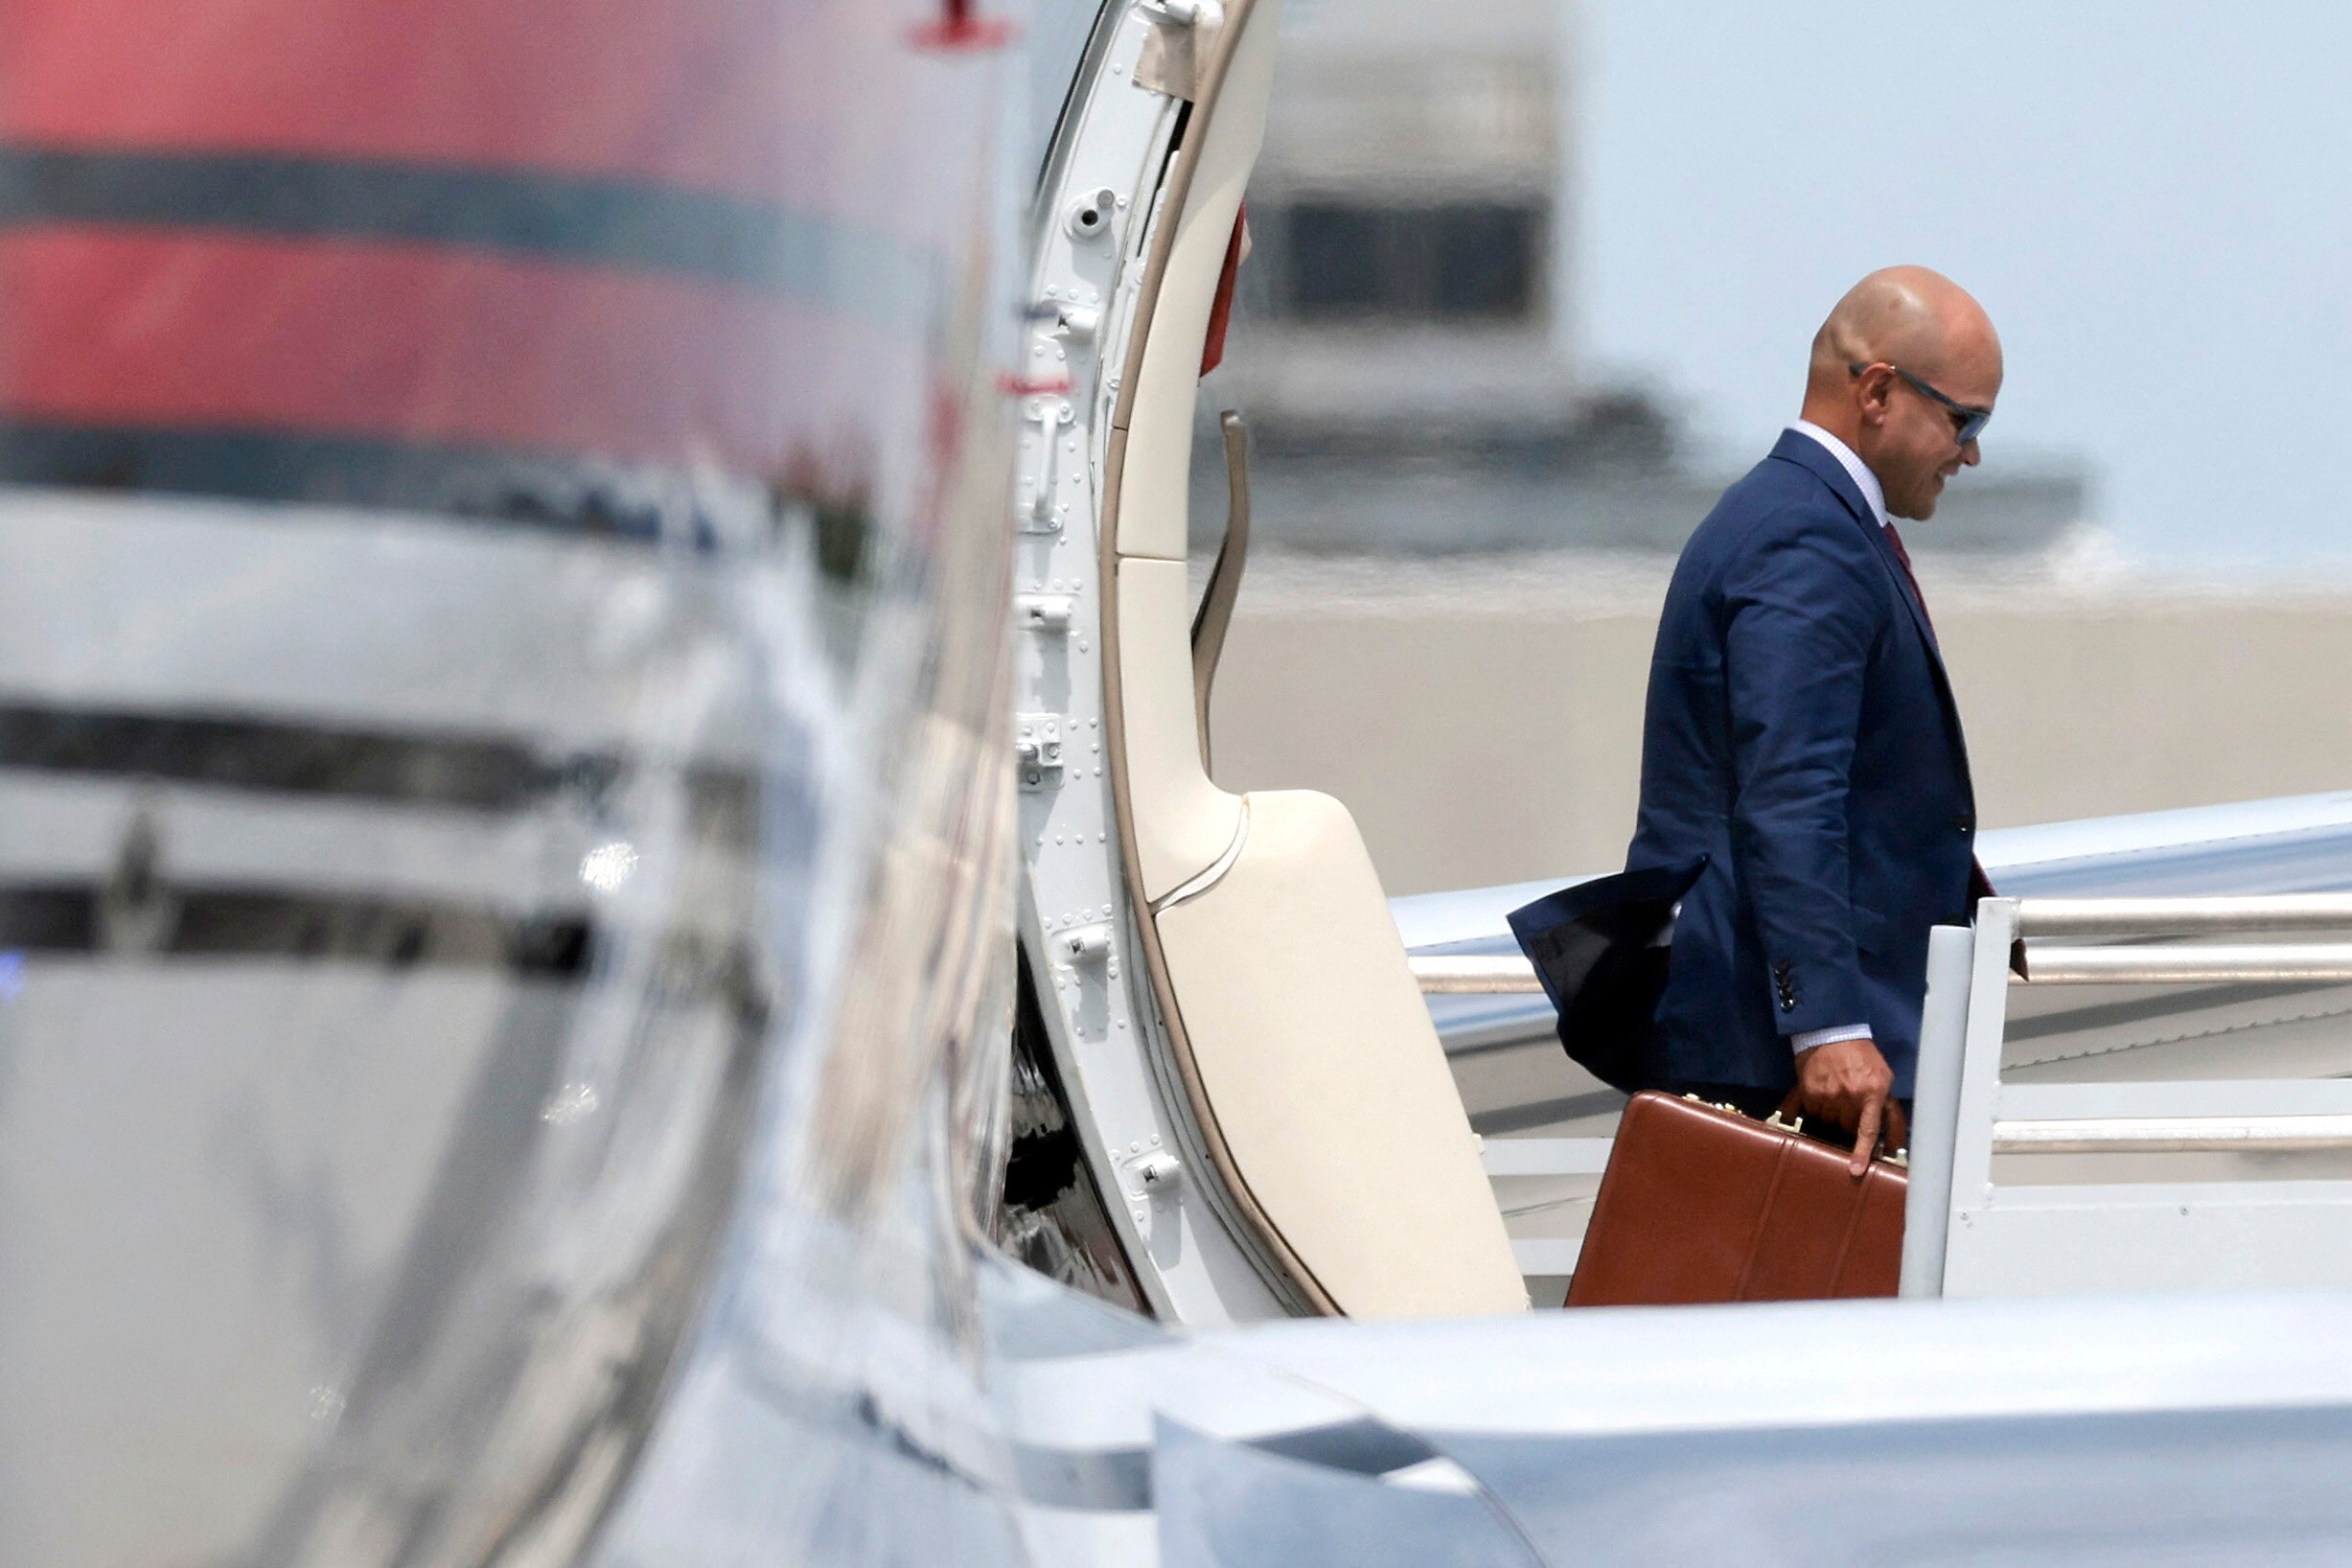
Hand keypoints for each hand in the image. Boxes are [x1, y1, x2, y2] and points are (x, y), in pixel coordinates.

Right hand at [1792, 1036, 1895, 1175]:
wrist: (1832, 1031)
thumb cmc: (1861, 1053)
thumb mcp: (1883, 1074)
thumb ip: (1883, 1100)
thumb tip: (1887, 1129)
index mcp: (1873, 1092)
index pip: (1868, 1130)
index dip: (1862, 1152)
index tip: (1855, 1170)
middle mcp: (1850, 1096)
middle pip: (1848, 1127)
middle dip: (1850, 1119)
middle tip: (1850, 1101)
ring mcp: (1828, 1095)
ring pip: (1830, 1120)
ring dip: (1833, 1112)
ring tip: (1836, 1091)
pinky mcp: (1809, 1092)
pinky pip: (1813, 1111)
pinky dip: (1817, 1104)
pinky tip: (1821, 1089)